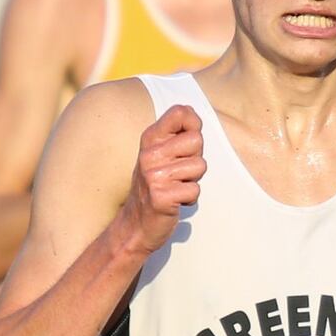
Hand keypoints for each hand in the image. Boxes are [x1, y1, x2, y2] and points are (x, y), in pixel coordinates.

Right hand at [119, 105, 204, 253]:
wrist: (135, 224)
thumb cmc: (156, 186)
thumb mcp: (160, 154)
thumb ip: (176, 134)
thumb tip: (191, 110)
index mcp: (150, 139)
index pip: (181, 112)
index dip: (194, 126)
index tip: (186, 143)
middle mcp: (149, 154)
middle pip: (197, 140)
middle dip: (195, 158)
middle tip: (178, 173)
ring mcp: (153, 175)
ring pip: (199, 166)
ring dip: (192, 181)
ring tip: (175, 187)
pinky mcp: (160, 197)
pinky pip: (194, 191)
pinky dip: (189, 200)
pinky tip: (174, 202)